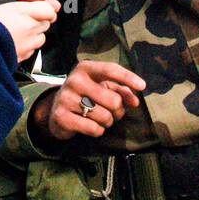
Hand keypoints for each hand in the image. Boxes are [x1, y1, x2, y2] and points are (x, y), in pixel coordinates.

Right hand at [0, 0, 58, 61]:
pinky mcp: (24, 57)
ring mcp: (28, 45)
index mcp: (22, 13)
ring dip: (34, 31)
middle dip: (38, 18)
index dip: (44, 5)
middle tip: (24, 16)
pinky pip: (33, 49)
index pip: (48, 8)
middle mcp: (29, 29)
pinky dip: (28, 44)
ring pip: (41, 36)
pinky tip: (14, 40)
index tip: (34, 4)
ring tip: (19, 29)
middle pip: (47, 21)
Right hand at [32, 61, 146, 141]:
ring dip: (107, 121)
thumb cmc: (86, 96)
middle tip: (114, 112)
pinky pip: (93, 129)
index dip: (127, 77)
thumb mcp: (101, 87)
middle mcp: (74, 80)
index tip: (142, 86)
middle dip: (118, 110)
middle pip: (112, 100)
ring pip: (104, 116)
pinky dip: (98, 131)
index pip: (110, 69)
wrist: (56, 110)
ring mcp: (66, 98)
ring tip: (100, 118)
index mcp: (85, 68)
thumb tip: (135, 101)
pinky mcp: (61, 116)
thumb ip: (121, 90)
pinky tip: (91, 126)